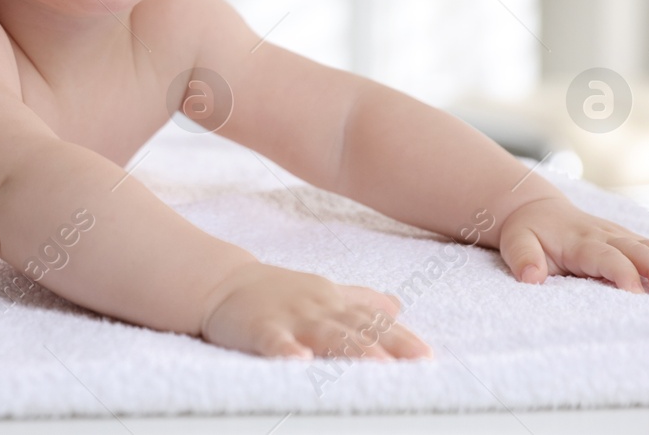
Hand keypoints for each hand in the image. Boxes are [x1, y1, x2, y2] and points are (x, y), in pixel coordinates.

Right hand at [200, 263, 430, 359]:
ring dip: (353, 349)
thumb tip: (397, 306)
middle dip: (389, 346)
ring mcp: (289, 317)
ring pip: (325, 334)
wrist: (222, 282)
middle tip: (418, 363)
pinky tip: (300, 361)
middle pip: (358, 329)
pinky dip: (286, 350)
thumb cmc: (277, 292)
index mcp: (334, 303)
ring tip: (378, 366)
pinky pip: (274, 340)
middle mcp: (318, 309)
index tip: (427, 357)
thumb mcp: (323, 292)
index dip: (402, 339)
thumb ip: (360, 300)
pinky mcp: (260, 327)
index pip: (374, 323)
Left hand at [496, 195, 648, 291]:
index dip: (621, 272)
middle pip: (640, 251)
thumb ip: (522, 258)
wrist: (535, 208)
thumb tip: (531, 278)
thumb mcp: (515, 242)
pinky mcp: (633, 241)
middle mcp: (607, 236)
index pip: (606, 256)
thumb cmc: (528, 231)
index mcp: (581, 240)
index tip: (635, 292)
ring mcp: (624, 237)